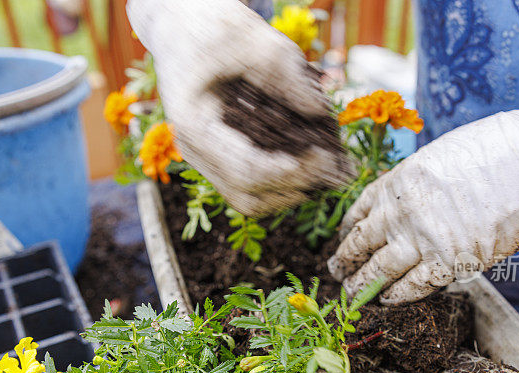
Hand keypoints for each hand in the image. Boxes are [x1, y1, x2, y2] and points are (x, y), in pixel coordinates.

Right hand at [126, 0, 351, 216]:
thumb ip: (286, 74)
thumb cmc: (210, 26)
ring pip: (250, 200)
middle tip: (336, 165)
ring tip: (327, 171)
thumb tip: (322, 114)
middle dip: (297, 184)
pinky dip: (281, 185)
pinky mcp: (221, 156)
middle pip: (248, 194)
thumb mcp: (250, 36)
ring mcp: (206, 158)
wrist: (181, 26)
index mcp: (194, 125)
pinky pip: (250, 188)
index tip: (324, 158)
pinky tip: (310, 166)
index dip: (288, 172)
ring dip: (291, 192)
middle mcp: (196, 151)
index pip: (244, 170)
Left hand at [328, 89, 518, 303]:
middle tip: (335, 272)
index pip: (359, 209)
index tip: (342, 238)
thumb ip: (417, 182)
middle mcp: (402, 211)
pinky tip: (387, 301)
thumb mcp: (440, 156)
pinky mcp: (450, 262)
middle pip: (361, 242)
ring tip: (351, 295)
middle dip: (345, 260)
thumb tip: (408, 199)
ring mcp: (423, 239)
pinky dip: (397, 296)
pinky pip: (414, 286)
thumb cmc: (498, 151)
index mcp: (399, 180)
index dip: (347, 228)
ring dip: (361, 285)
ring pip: (379, 270)